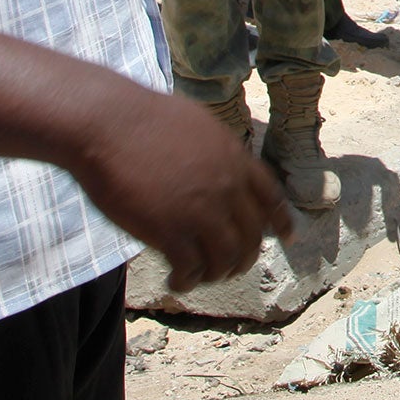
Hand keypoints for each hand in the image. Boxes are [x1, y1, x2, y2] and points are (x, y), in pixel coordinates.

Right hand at [68, 86, 291, 292]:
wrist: (110, 123)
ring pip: (225, 258)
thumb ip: (217, 152)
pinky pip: (191, 269)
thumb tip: (222, 165)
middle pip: (252, 236)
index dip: (281, 220)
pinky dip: (187, 281)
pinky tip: (176, 281)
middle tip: (230, 269)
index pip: (271, 197)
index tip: (289, 237)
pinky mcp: (170, 231)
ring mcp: (201, 211)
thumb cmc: (144, 118)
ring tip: (200, 277)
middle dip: (244, 258)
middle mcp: (226, 187)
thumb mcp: (200, 126)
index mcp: (235, 159)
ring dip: (216, 274)